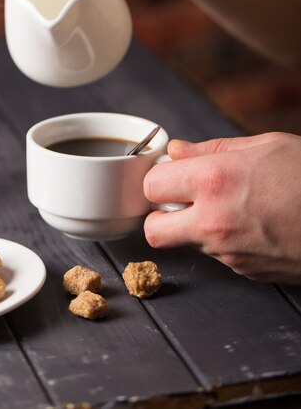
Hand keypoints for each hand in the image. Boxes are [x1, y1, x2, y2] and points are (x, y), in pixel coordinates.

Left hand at [143, 132, 300, 283]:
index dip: (160, 177)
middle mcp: (213, 221)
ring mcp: (228, 252)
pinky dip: (223, 241)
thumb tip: (176, 151)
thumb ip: (211, 149)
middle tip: (181, 199)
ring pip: (186, 243)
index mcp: (214, 180)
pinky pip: (217, 255)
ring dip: (194, 226)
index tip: (172, 173)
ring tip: (231, 206)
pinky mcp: (244, 271)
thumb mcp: (265, 145)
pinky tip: (251, 224)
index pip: (151, 185)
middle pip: (152, 229)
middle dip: (159, 214)